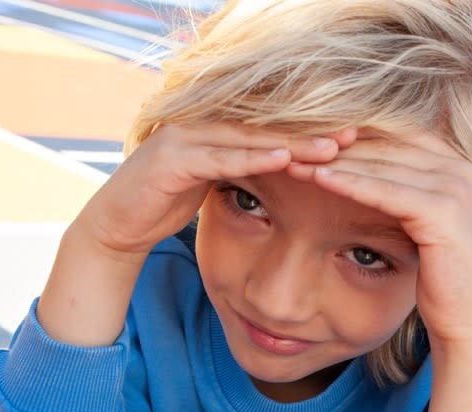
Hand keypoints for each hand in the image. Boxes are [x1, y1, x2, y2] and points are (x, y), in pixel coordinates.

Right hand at [80, 122, 350, 256]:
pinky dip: (254, 156)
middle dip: (311, 129)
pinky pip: (221, 156)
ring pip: (249, 136)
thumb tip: (277, 173)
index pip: (270, 127)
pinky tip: (285, 158)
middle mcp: (200, 124)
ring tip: (333, 147)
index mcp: (213, 131)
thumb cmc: (164, 207)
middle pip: (266, 124)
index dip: (309, 131)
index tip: (350, 140)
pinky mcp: (171, 158)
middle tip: (356, 135)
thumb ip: (241, 172)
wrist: (115, 227)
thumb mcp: (211, 187)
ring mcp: (184, 136)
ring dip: (292, 141)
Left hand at [288, 130, 471, 347]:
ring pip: (382, 165)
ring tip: (295, 158)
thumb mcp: (423, 230)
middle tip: (294, 142)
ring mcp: (456, 187)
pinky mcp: (443, 211)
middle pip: (387, 145)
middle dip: (339, 145)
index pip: (397, 136)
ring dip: (336, 161)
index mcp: (458, 167)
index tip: (313, 139)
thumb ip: (408, 197)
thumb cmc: (441, 284)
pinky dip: (351, 184)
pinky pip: (385, 191)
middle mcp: (461, 169)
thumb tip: (371, 179)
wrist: (468, 323)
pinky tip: (319, 179)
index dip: (354, 136)